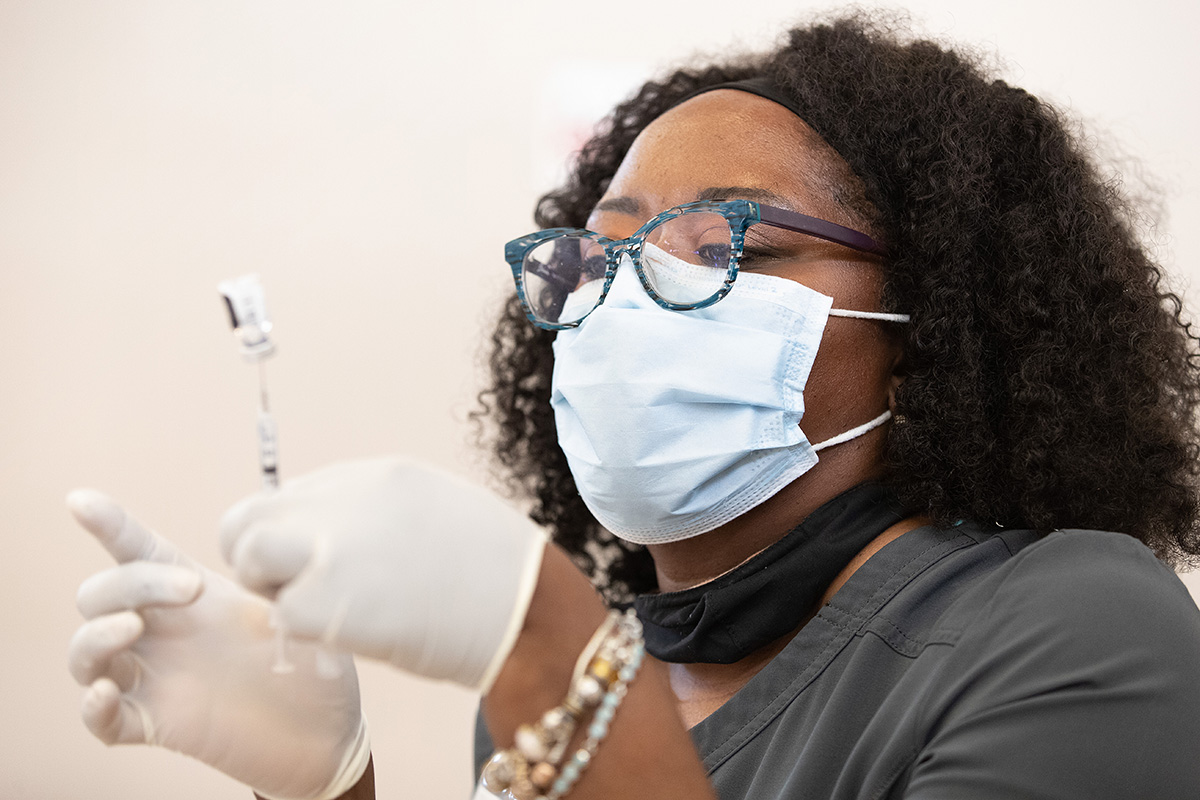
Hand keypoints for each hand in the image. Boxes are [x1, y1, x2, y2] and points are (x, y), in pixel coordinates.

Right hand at [67, 490, 369, 799]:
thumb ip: (269, 577)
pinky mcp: (156, 724)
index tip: (81, 500)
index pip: (137, 551)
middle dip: (130, 584)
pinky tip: (107, 693)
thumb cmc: (310, 659)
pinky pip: (103, 720)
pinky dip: (93, 706)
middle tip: (191, 589)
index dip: (108, 524)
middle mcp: (161, 631)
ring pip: (85, 652)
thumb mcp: (292, 606)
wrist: (328, 728)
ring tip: (132, 627)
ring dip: (96, 635)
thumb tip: (260, 547)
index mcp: (189, 592)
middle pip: (100, 595)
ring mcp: (154, 678)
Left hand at [219, 457, 546, 689]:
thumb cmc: (494, 574)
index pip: (292, 497)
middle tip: (298, 590)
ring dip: (273, 590)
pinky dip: (304, 631)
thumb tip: (325, 532)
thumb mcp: (435, 510)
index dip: (296, 536)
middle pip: (247, 519)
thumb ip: (375, 513)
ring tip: (323, 613)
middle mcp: (344, 501)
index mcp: (376, 476)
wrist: (525, 612)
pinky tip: (348, 635)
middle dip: (260, 558)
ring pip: (248, 559)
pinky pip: (281, 614)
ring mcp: (330, 547)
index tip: (323, 565)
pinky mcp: (324, 599)